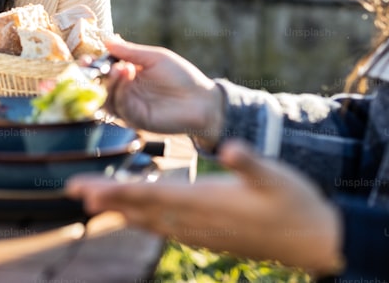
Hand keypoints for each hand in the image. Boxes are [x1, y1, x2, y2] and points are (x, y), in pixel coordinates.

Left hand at [65, 139, 344, 275]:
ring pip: (151, 221)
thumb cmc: (296, 203)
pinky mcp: (209, 236)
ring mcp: (202, 232)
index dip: (117, 193)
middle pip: (142, 210)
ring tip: (92, 201)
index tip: (89, 189)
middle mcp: (197, 221)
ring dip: (121, 210)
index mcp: (207, 202)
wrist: (315, 240)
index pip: (151, 197)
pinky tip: (135, 214)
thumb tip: (229, 148)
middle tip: (73, 191)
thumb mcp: (277, 176)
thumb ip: (250, 163)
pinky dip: (144, 219)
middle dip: (107, 200)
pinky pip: (167, 228)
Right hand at [101, 37, 223, 143]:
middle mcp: (124, 91)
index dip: (93, 65)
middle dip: (93, 75)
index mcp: (127, 74)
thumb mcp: (155, 57)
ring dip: (108, 82)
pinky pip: (119, 107)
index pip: (103, 70)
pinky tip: (127, 75)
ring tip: (119, 68)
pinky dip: (119, 91)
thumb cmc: (182, 76)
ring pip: (106, 97)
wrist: (202, 101)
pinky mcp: (135, 118)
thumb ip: (130, 51)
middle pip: (100, 85)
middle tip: (93, 63)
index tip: (86, 58)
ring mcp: (128, 106)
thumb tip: (107, 39)